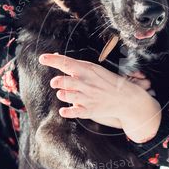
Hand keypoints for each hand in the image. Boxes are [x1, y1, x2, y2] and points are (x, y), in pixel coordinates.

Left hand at [38, 53, 159, 140]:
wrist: (126, 98)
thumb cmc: (106, 81)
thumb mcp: (93, 69)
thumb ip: (74, 65)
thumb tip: (54, 57)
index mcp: (87, 70)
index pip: (66, 63)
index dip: (52, 60)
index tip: (42, 58)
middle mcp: (86, 83)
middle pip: (64, 81)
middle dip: (57, 81)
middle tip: (56, 82)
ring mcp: (87, 97)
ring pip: (65, 96)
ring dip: (61, 94)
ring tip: (63, 94)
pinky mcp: (89, 110)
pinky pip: (73, 112)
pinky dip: (66, 111)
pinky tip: (64, 110)